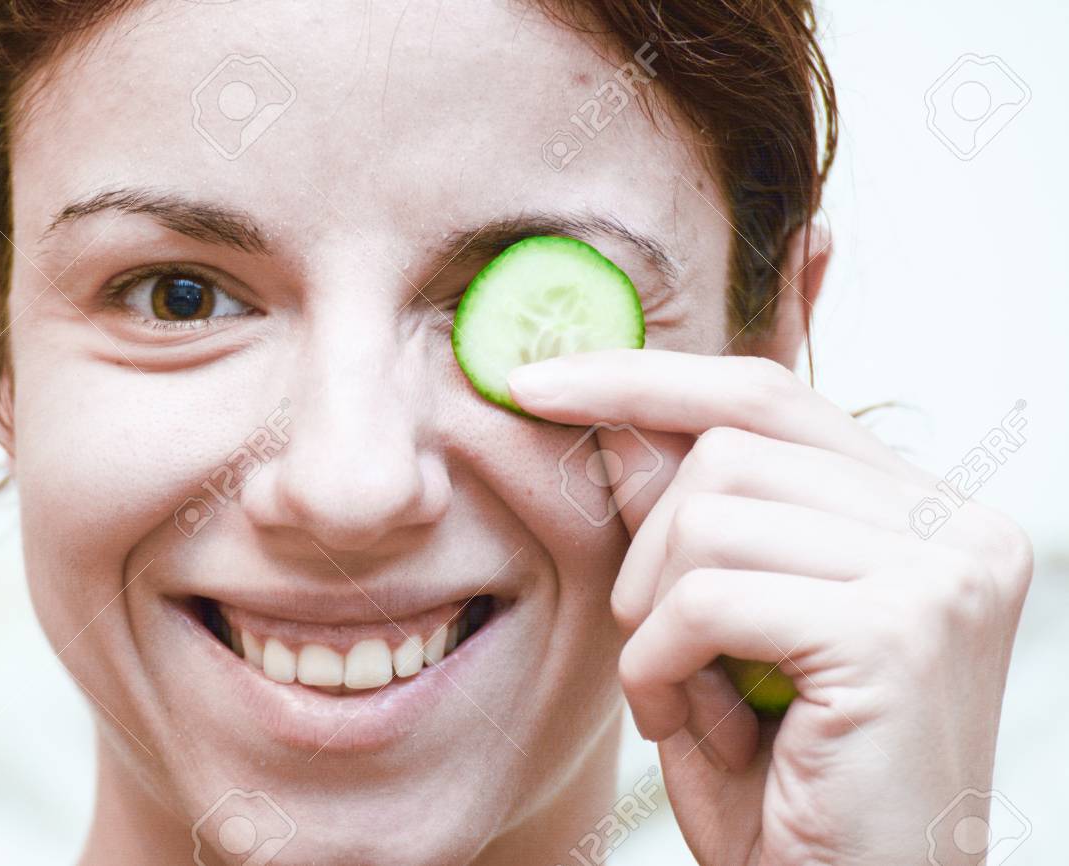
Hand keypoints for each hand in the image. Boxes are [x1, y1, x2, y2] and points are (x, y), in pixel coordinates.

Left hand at [508, 349, 1032, 865]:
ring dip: (654, 616)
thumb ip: (684, 519)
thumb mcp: (716, 630)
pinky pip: (707, 599)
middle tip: (657, 645)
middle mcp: (957, 525)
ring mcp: (941, 571)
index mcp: (925, 512)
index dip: (646, 380)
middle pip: (729, 445)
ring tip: (682, 693)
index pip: (767, 394)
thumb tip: (617, 417)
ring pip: (711, 516)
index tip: (541, 383)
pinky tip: (686, 723)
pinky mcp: (899, 632)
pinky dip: (660, 664)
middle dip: (650, 547)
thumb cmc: (786, 785)